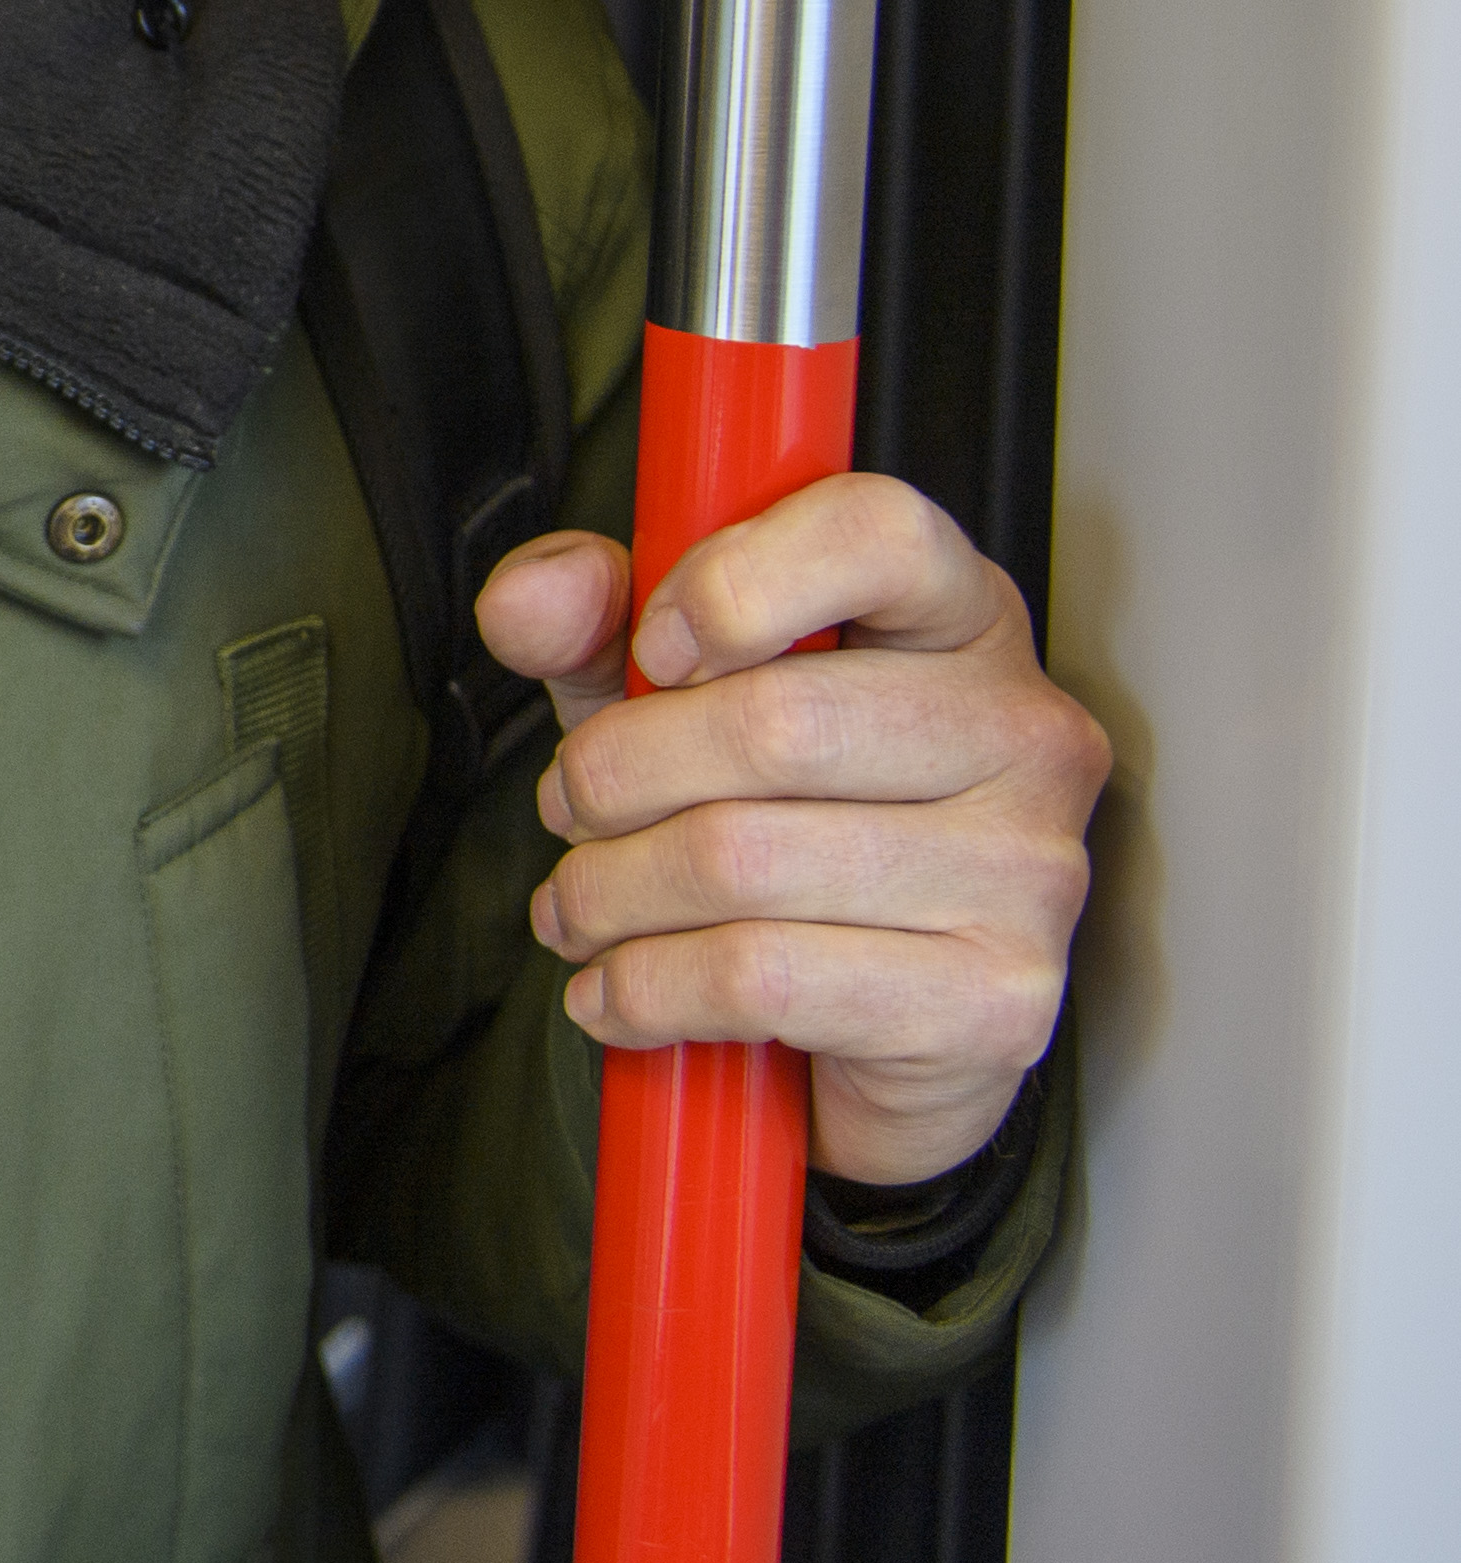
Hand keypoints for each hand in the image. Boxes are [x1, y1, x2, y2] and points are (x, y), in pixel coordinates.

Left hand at [475, 477, 1109, 1187]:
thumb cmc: (780, 821)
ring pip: (741, 861)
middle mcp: (1023, 732)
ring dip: (608, 893)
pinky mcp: (993, 1003)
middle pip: (772, 722)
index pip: (875, 531)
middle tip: (572, 810)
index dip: (734, 581)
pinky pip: (760, 977)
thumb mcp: (666, 693)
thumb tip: (536, 595)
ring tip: (580, 908)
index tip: (653, 651)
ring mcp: (1027, 873)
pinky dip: (647, 989)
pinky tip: (617, 992)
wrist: (869, 1030)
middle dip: (615, 776)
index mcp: (958, 618)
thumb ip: (588, 622)